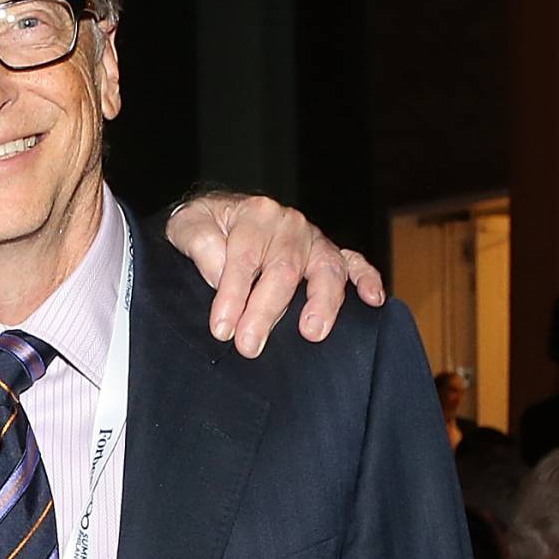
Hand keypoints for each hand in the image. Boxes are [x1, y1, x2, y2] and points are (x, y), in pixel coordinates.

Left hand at [166, 192, 384, 357]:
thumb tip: (219, 274)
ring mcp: (313, 239)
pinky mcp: (328, 253)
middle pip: (283, 270)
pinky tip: (373, 300)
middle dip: (265, 311)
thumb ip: (200, 244)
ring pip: (325, 269)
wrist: (219, 213)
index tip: (222, 328)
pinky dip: (367, 279)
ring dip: (321, 302)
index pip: (244, 259)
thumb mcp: (186, 225)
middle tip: (250, 345)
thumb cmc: (205, 224)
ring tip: (311, 332)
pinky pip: (354, 263)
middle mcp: (289, 224)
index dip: (232, 296)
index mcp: (254, 215)